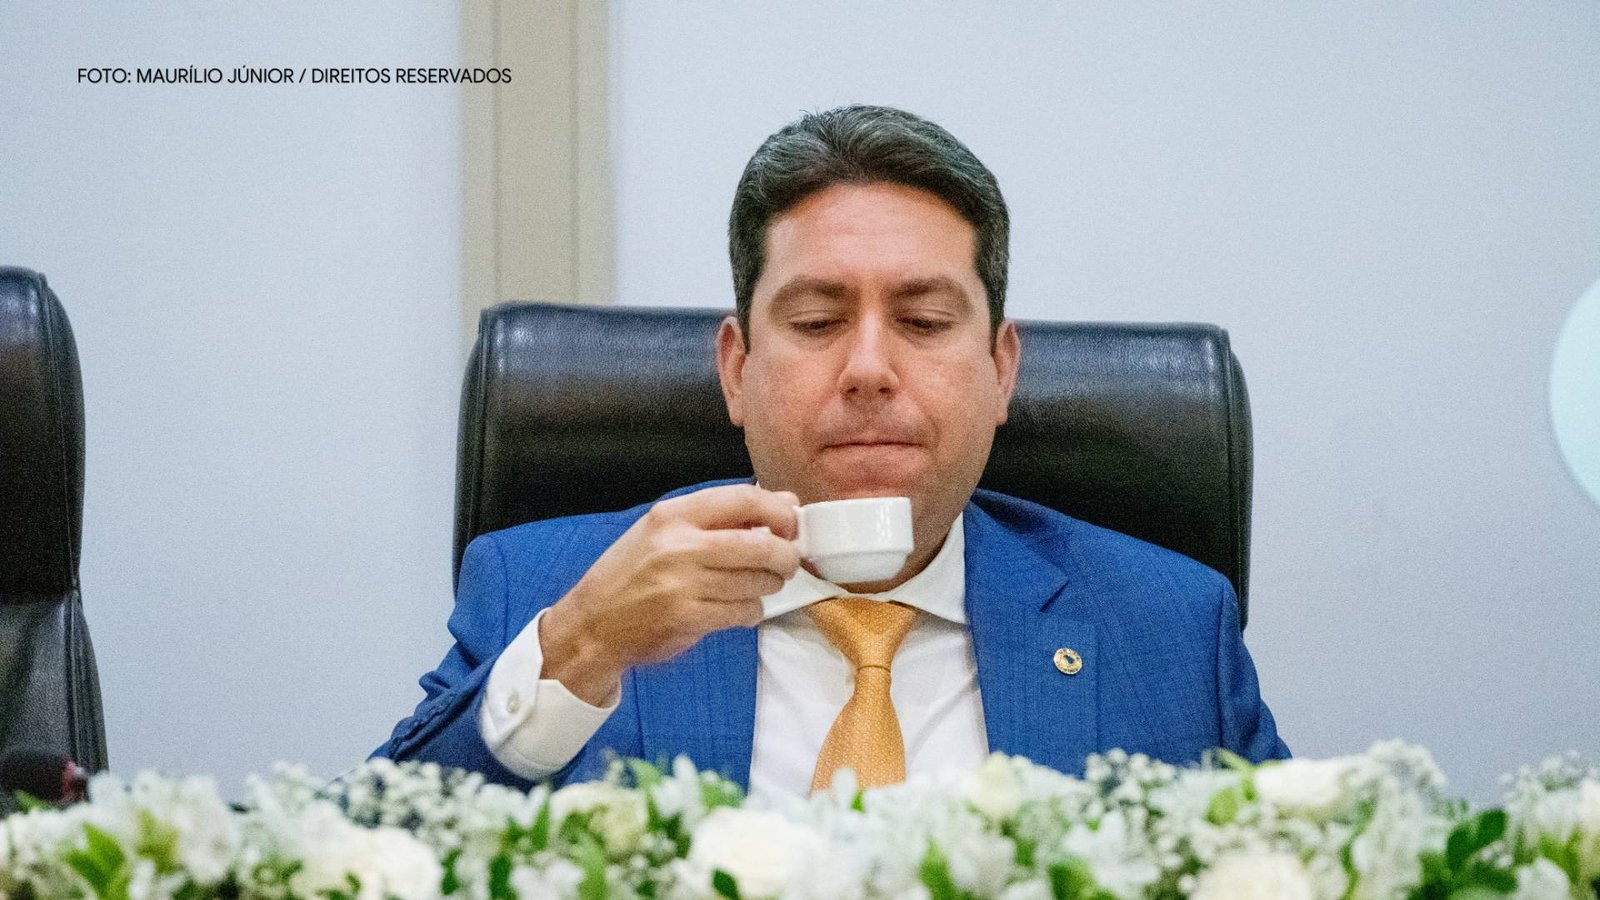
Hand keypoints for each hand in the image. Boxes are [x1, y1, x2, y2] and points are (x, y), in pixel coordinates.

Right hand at [539, 484, 801, 704]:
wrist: (591, 623)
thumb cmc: (630, 573)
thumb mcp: (665, 530)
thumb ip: (722, 515)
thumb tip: (786, 502)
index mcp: (674, 514)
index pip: (745, 499)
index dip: (779, 511)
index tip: (789, 524)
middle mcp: (679, 545)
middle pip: (761, 544)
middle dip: (786, 555)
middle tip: (787, 562)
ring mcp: (683, 583)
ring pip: (758, 581)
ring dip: (769, 586)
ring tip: (758, 585)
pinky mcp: (688, 618)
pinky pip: (743, 611)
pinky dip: (751, 611)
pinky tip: (738, 608)